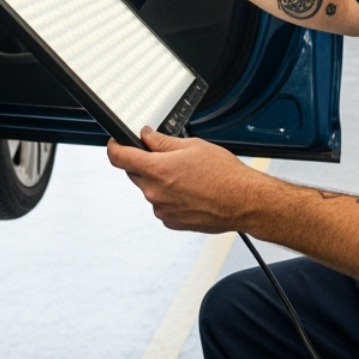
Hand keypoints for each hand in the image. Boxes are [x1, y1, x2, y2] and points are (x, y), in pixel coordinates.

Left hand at [105, 128, 266, 233]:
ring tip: (188, 177)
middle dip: (145, 163)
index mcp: (157, 169)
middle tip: (168, 157)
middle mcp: (154, 192)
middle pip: (134, 173)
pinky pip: (161, 204)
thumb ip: (162, 141)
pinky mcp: (171, 222)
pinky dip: (170, 196)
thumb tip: (146, 136)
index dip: (114, 146)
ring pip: (149, 189)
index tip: (116, 143)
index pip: (119, 157)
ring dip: (160, 181)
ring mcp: (162, 209)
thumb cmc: (225, 175)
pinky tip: (190, 191)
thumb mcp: (193, 146)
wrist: (243, 202)